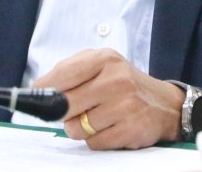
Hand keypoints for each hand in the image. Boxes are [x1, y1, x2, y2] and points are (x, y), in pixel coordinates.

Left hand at [33, 48, 182, 149]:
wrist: (165, 105)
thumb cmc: (125, 84)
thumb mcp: (103, 66)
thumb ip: (72, 72)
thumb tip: (39, 89)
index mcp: (105, 59)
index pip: (62, 75)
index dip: (44, 89)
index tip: (36, 97)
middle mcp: (116, 79)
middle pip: (65, 105)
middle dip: (63, 112)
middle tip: (72, 110)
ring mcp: (125, 105)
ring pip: (77, 128)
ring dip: (81, 128)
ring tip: (97, 118)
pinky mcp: (130, 129)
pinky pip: (94, 143)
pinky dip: (97, 139)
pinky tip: (110, 128)